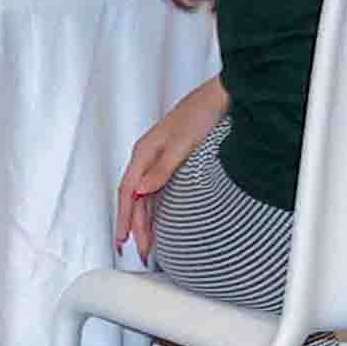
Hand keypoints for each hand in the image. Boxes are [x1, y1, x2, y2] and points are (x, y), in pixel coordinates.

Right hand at [116, 82, 222, 258]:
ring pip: (146, 196)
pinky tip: (159, 220)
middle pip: (136, 198)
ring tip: (148, 243)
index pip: (128, 192)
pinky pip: (158, 190)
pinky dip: (156, 207)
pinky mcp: (173, 161)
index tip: (124, 239)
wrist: (222, 95)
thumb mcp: (183, 143)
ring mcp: (160, 159)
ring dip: (146, 220)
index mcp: (144, 153)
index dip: (125, 217)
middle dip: (136, 226)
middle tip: (140, 250)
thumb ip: (163, 168)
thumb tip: (141, 190)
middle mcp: (149, 157)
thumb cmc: (201, 113)